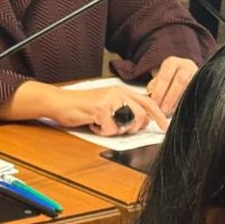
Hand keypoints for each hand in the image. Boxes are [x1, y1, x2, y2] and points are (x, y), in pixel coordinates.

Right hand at [48, 85, 167, 136]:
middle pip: (140, 116)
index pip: (148, 103)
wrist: (60, 102)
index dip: (159, 116)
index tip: (164, 127)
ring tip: (102, 123)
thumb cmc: (83, 107)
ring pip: (126, 125)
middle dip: (132, 128)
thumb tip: (145, 122)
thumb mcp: (108, 104)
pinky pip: (110, 130)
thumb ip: (126, 110)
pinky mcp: (100, 109)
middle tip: (115, 127)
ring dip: (114, 130)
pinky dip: (101, 132)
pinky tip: (93, 124)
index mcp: (121, 91)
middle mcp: (118, 93)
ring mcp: (109, 100)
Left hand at [147, 57, 197, 115]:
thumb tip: (151, 101)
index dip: (159, 91)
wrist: (184, 73)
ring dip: (179, 102)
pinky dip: (187, 104)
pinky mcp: (202, 83)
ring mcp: (197, 74)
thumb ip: (154, 88)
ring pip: (190, 88)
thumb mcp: (158, 79)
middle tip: (163, 110)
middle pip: (180, 80)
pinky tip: (179, 111)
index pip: (165, 76)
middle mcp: (186, 66)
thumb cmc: (167, 79)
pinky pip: (195, 94)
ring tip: (170, 113)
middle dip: (170, 97)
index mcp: (172, 63)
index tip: (154, 103)